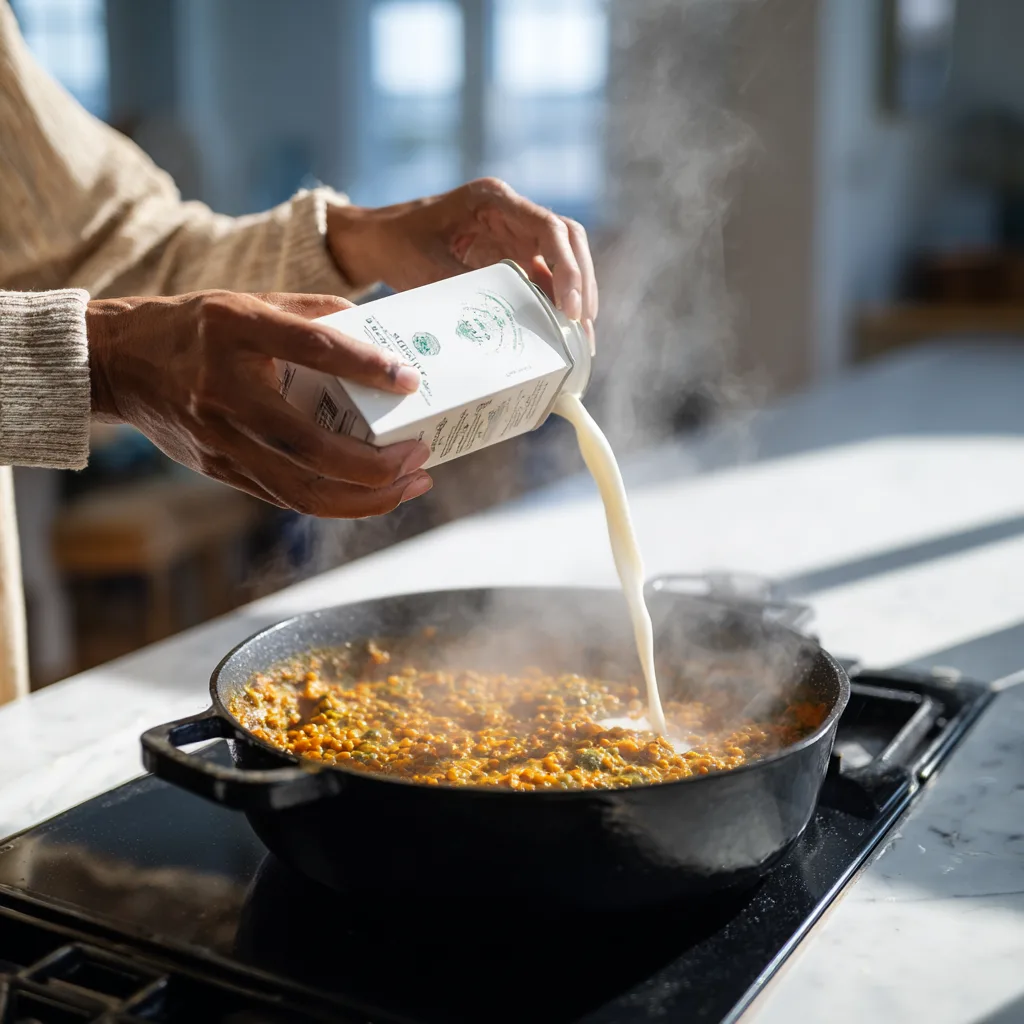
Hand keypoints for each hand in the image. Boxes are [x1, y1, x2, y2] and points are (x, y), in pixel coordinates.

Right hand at [86, 291, 432, 517]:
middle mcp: (225, 391)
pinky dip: (335, 502)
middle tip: (420, 454)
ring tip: (409, 485)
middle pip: (313, 447)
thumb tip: (379, 333)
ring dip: (365, 498)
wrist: (119, 364)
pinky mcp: (220, 469)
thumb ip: (314, 313)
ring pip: (302, 489)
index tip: (410, 381)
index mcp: (236, 331)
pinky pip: (286, 496)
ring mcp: (220, 439)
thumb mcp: (250, 302)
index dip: (367, 367)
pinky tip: (371, 495)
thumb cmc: (196, 328)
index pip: (314, 348)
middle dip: (377, 464)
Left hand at [327, 178, 597, 349]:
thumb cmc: (397, 244)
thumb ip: (467, 288)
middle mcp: (511, 212)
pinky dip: (555, 303)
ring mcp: (514, 233)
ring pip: (562, 259)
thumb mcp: (426, 267)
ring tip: (580, 339)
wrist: (377, 240)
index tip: (570, 309)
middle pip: (567, 241)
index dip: (568, 269)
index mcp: (493, 201)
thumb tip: (507, 325)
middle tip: (582, 327)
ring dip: (574, 295)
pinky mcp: (511, 255)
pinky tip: (560, 334)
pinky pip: (544, 276)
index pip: (549, 228)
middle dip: (581, 283)